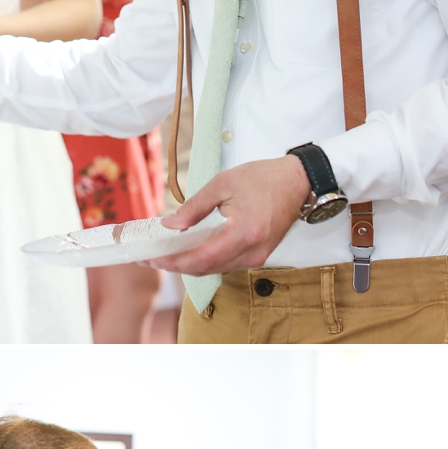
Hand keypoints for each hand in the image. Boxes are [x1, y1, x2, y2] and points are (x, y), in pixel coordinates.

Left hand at [151, 155, 309, 274]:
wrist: (297, 182)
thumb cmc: (263, 178)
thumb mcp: (222, 184)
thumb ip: (195, 208)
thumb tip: (170, 225)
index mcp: (243, 234)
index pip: (201, 258)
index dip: (174, 262)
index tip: (151, 258)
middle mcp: (251, 252)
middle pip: (206, 269)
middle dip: (176, 266)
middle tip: (150, 259)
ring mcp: (257, 257)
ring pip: (215, 269)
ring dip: (189, 265)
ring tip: (165, 255)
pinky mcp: (259, 255)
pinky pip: (226, 264)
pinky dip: (205, 260)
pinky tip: (189, 251)